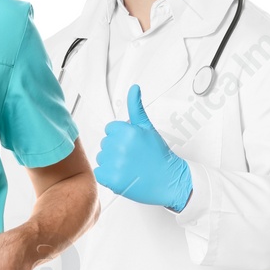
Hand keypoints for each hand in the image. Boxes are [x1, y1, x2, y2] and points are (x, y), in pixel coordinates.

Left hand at [94, 85, 192, 211]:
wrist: (169, 180)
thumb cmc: (159, 155)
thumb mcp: (148, 128)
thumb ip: (136, 108)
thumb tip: (133, 88)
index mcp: (128, 132)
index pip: (110, 129)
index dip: (121, 136)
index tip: (132, 144)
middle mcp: (120, 147)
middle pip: (105, 143)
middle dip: (116, 148)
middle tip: (133, 156)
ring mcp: (115, 164)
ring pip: (101, 158)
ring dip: (111, 162)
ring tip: (129, 166)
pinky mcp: (111, 179)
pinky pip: (100, 173)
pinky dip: (108, 175)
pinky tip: (123, 175)